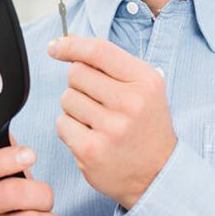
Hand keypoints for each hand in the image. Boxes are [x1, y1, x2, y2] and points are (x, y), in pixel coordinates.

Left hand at [49, 36, 175, 208]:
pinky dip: (70, 129)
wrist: (158, 175)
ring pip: (66, 98)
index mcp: (145, 81)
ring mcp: (111, 128)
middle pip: (76, 73)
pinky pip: (61, 123)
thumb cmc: (146, 126)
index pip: (98, 50)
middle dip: (79, 84)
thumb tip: (69, 40)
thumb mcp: (143, 88)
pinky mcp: (92, 150)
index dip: (71, 45)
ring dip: (75, 108)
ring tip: (98, 122)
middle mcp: (131, 103)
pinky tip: (91, 137)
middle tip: (98, 101)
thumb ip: (109, 63)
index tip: (56, 47)